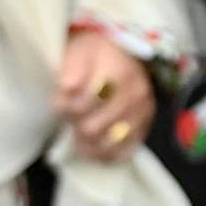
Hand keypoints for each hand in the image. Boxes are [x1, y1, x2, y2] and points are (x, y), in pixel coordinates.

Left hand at [54, 30, 154, 162]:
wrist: (126, 53)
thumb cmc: (98, 54)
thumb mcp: (80, 51)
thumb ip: (70, 70)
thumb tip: (67, 88)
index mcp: (118, 74)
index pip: (81, 105)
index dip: (63, 107)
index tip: (60, 101)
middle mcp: (135, 95)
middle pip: (92, 128)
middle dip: (76, 124)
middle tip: (71, 117)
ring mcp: (142, 113)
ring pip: (108, 144)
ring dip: (88, 142)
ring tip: (79, 133)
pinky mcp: (145, 126)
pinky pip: (123, 151)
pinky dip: (105, 154)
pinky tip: (93, 148)